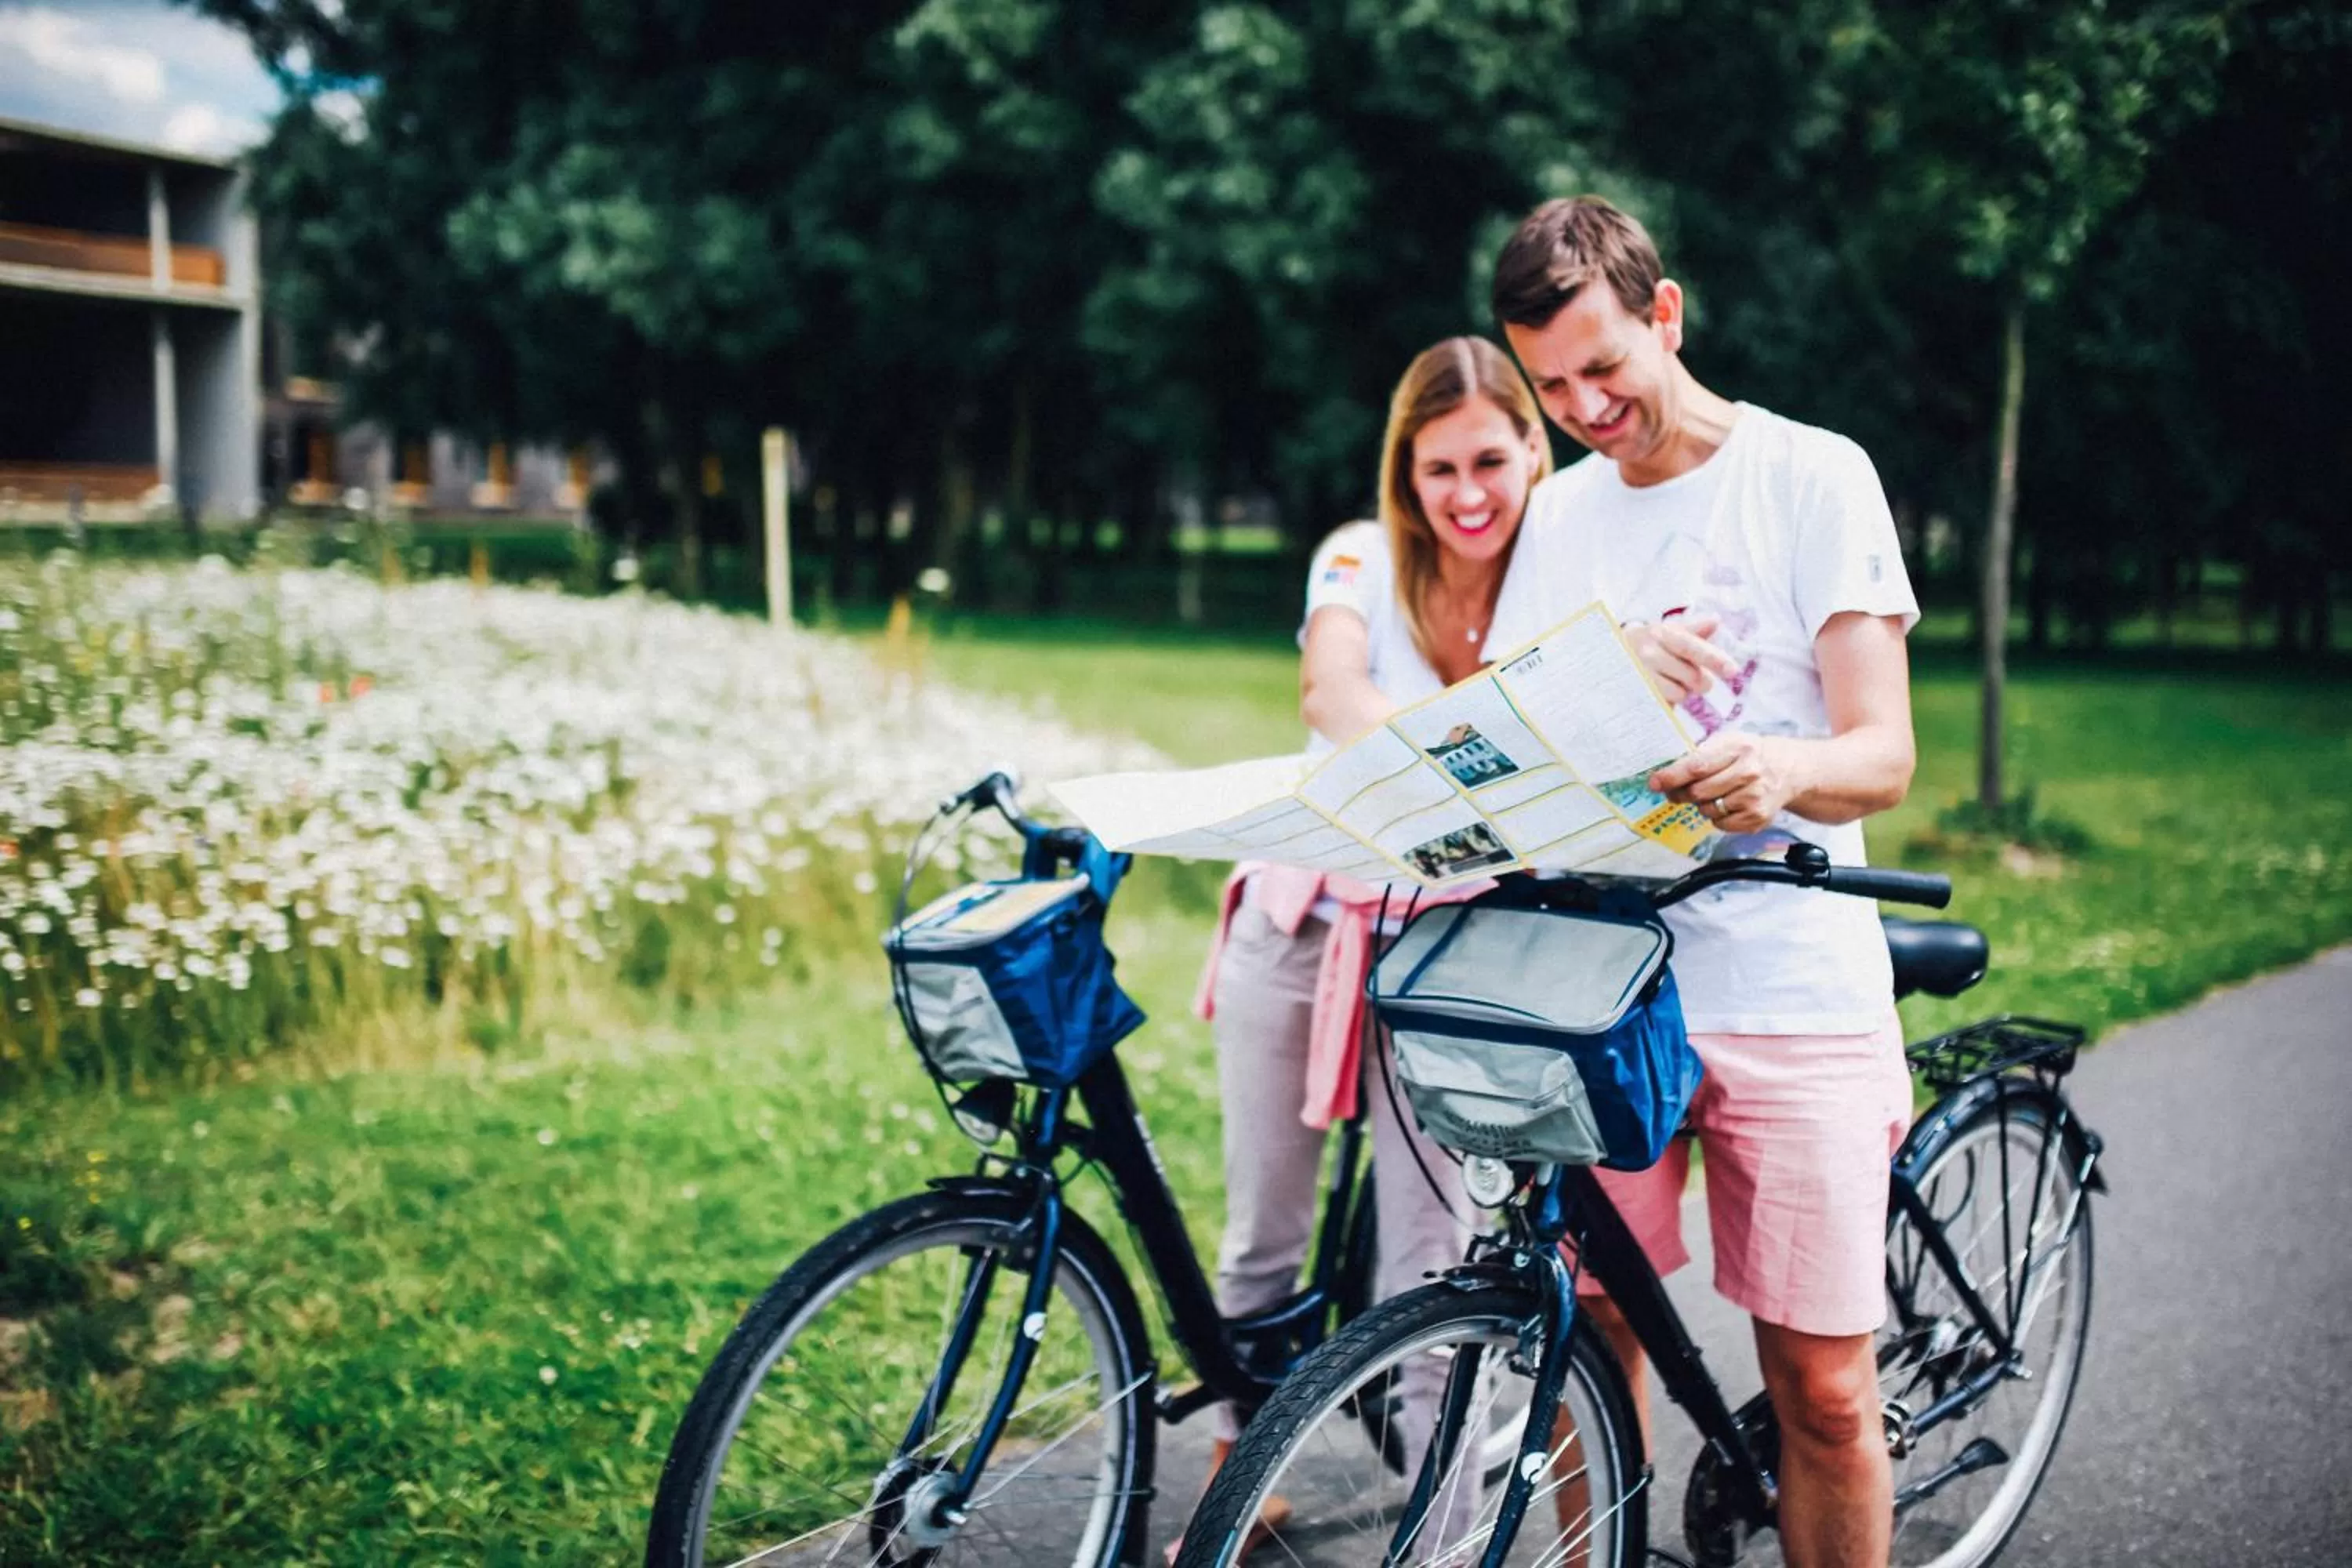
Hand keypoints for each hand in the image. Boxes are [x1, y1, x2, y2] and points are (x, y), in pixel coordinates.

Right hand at [1622, 613, 1739, 704]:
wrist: (1614, 655)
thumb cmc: (1652, 643)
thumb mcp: (1671, 631)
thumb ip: (1694, 629)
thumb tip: (1715, 621)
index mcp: (1662, 634)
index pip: (1692, 648)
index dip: (1714, 659)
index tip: (1734, 671)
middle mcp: (1649, 653)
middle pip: (1693, 677)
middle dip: (1701, 681)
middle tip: (1692, 676)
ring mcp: (1642, 676)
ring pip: (1681, 694)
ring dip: (1684, 691)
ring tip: (1672, 681)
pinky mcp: (1639, 695)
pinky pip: (1667, 705)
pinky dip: (1671, 701)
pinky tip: (1662, 690)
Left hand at [1649, 732, 1805, 834]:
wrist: (1789, 769)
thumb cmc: (1749, 754)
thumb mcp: (1728, 742)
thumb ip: (1699, 755)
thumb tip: (1665, 774)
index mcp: (1737, 749)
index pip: (1697, 766)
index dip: (1671, 777)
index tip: (1654, 783)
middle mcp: (1748, 773)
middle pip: (1698, 792)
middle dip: (1681, 793)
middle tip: (1676, 792)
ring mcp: (1754, 798)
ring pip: (1707, 810)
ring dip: (1702, 804)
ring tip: (1714, 793)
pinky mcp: (1757, 818)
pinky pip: (1720, 824)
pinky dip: (1717, 817)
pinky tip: (1728, 804)